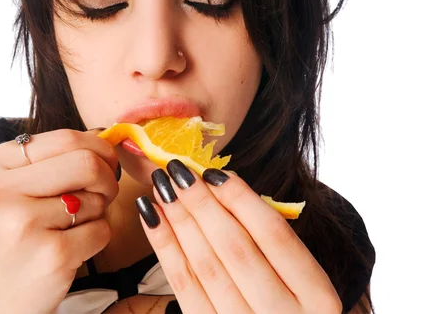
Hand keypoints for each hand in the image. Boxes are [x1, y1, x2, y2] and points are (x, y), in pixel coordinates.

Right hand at [0, 129, 119, 313]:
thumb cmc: (4, 240)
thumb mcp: (5, 189)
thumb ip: (47, 159)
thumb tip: (105, 135)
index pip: (64, 137)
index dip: (96, 147)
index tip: (104, 161)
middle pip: (86, 162)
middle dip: (106, 177)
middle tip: (101, 193)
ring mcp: (22, 224)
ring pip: (97, 197)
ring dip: (96, 211)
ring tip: (67, 227)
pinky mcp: (50, 256)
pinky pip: (101, 230)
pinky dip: (96, 237)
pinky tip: (70, 249)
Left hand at [137, 160, 341, 313]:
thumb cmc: (287, 306)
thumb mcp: (301, 282)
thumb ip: (271, 244)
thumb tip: (220, 186)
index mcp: (318, 298)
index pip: (275, 235)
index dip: (242, 199)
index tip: (215, 172)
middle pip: (236, 247)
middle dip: (202, 203)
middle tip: (177, 169)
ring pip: (206, 266)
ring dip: (179, 220)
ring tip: (161, 187)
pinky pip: (183, 287)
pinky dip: (165, 248)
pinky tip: (151, 217)